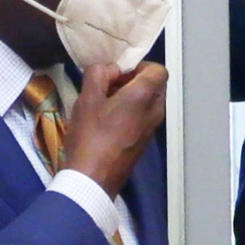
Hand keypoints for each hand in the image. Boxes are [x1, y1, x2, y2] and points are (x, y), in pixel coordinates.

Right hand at [62, 61, 167, 196]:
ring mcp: (152, 129)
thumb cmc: (90, 136)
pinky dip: (130, 114)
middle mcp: (155, 111)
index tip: (117, 74)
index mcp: (145, 96)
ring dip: (130, 98)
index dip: (138, 66)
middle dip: (133, 81)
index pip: (158, 70)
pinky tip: (106, 123)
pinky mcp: (144, 142)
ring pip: (148, 103)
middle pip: (154, 85)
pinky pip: (143, 118)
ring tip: (104, 105)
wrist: (92, 179)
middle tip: (109, 88)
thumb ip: (98, 73)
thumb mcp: (87, 98)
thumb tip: (110, 70)